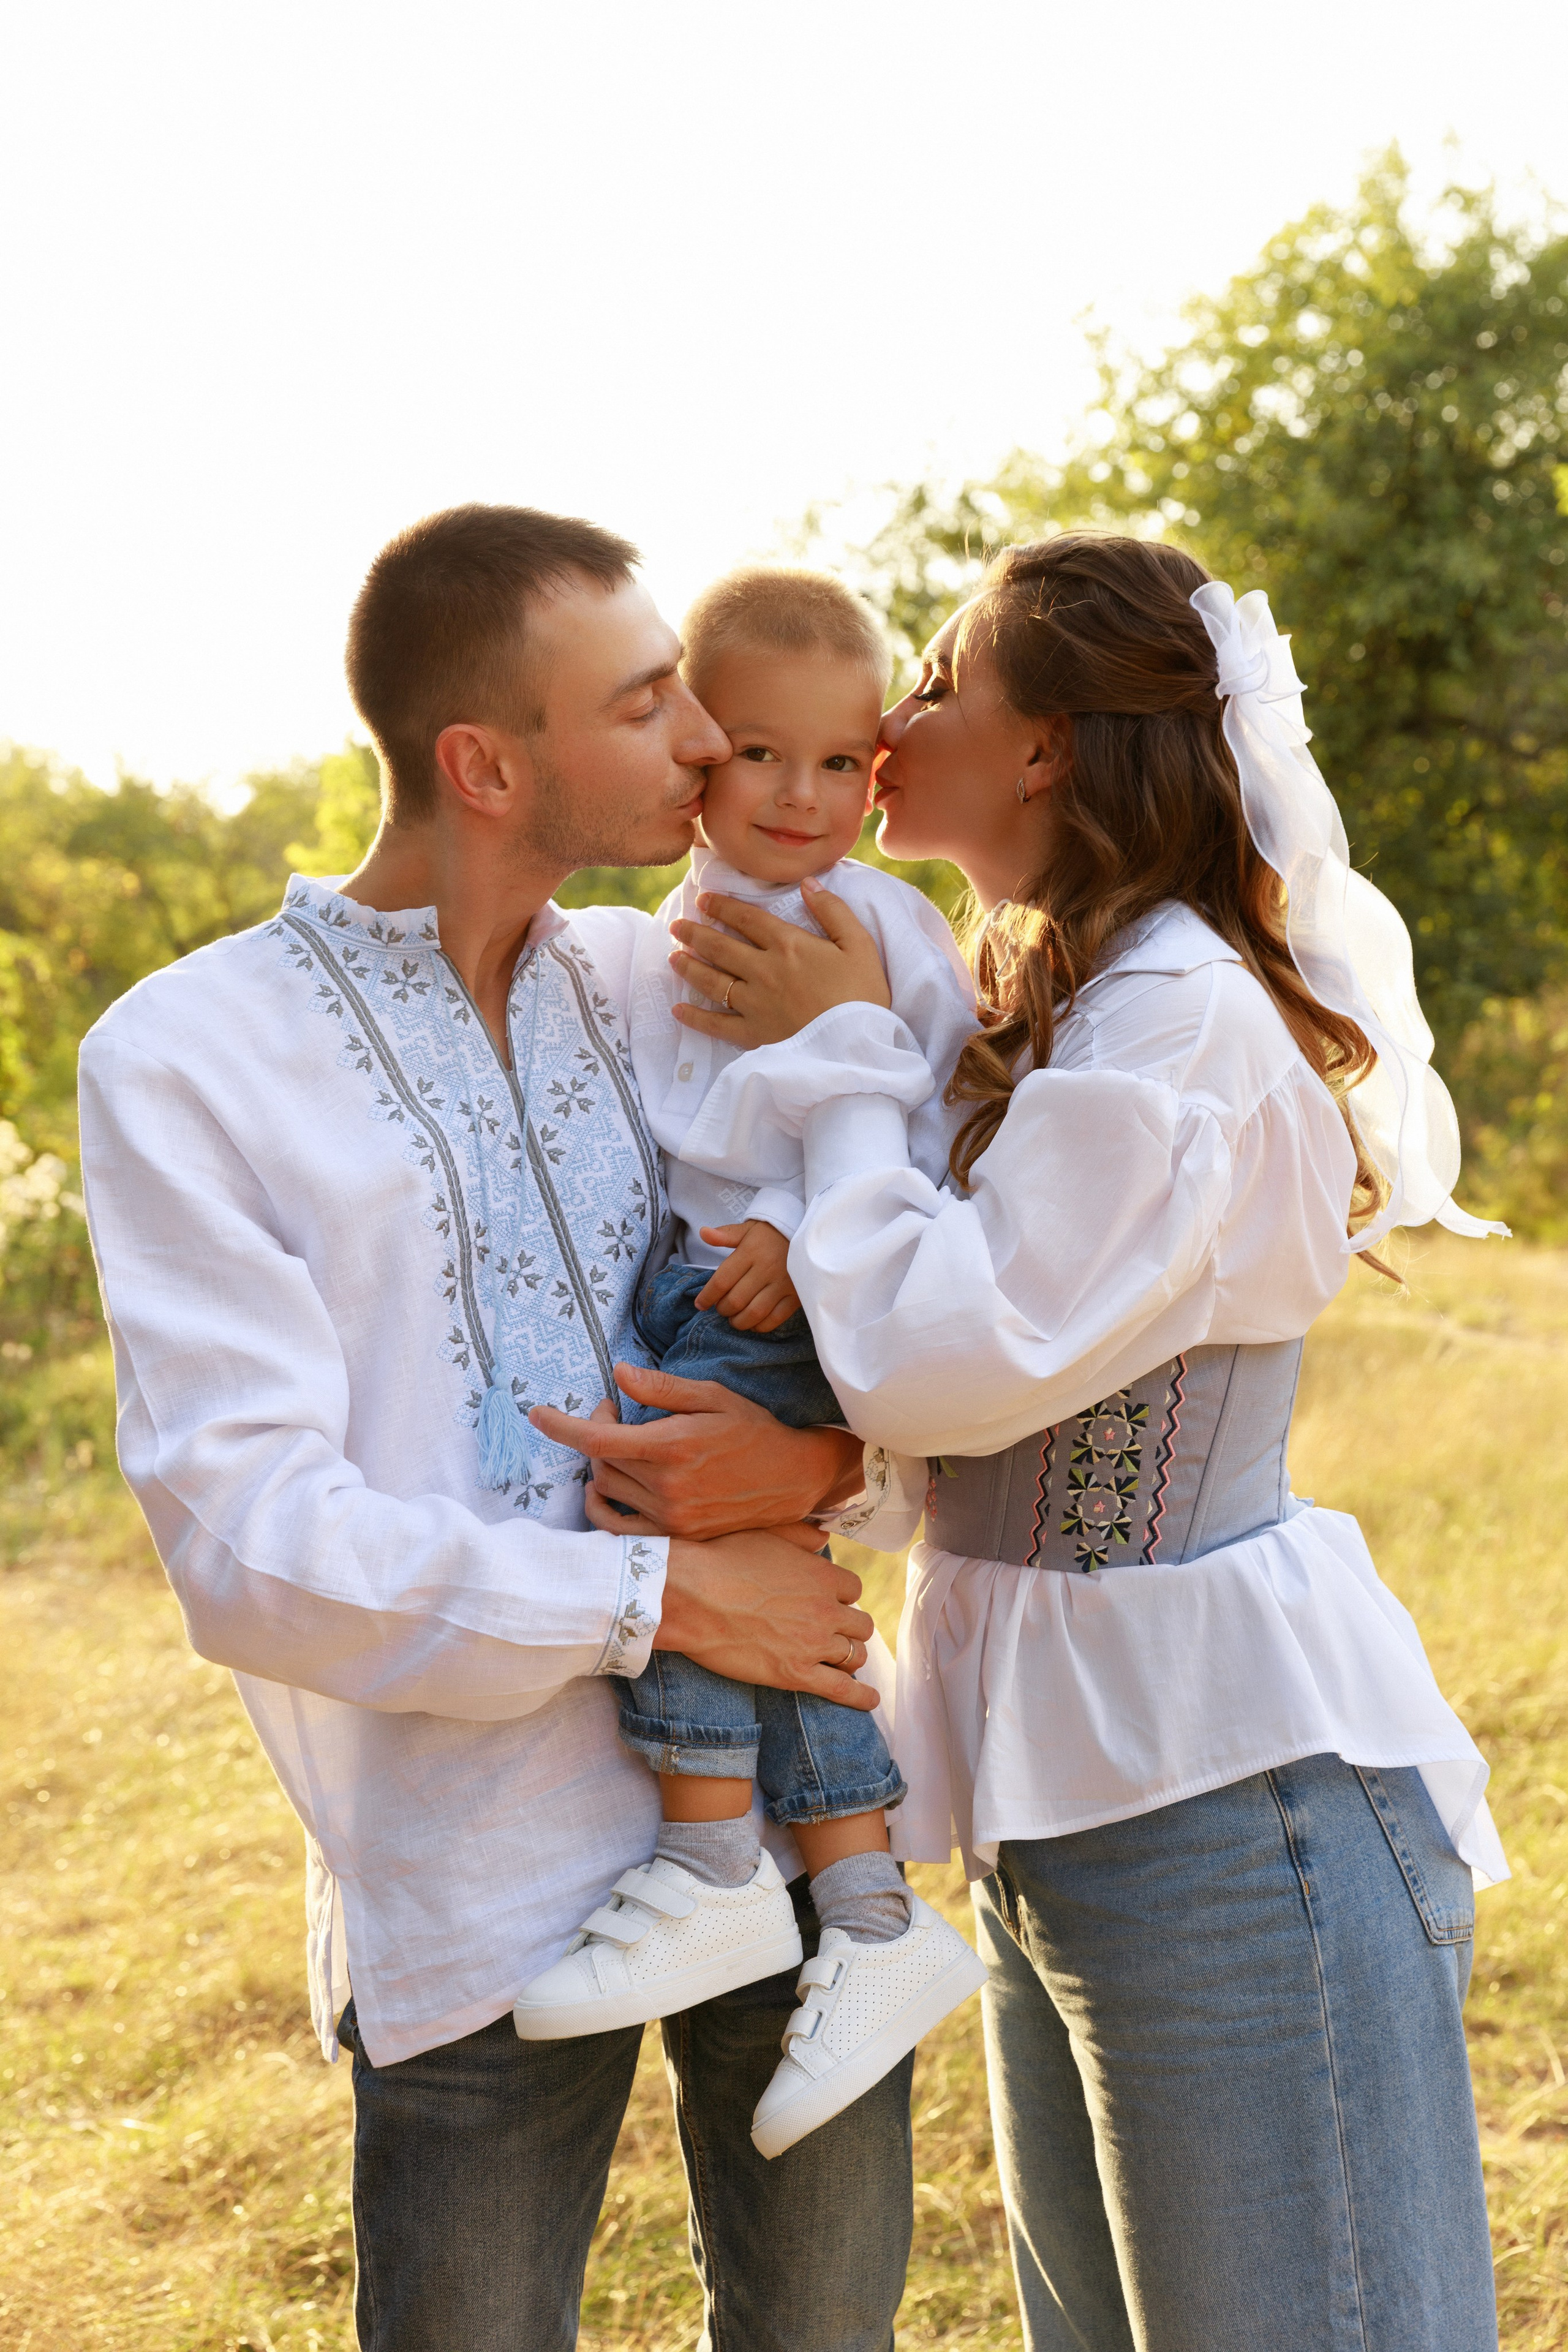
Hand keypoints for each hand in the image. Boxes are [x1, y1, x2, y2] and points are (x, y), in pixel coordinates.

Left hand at [529, 1363, 864, 1537]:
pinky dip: (603, 1505)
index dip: (560, 1426)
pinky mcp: (677, 1535)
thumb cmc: (754, 1429)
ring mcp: (671, 1517)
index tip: (536, 1414)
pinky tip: (606, 1486)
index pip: (597, 1440)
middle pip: (601, 1461)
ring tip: (623, 1444)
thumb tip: (618, 1374)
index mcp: (673, 1446)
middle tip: (615, 1412)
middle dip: (596, 1431)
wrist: (793, 1477)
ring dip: (603, 1464)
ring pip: (607, 1489)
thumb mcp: (712, 1396)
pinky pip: (619, 1526)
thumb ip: (661, 1388)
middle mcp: (667, 1486)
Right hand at [660, 1528, 878, 1710]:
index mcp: (822, 1575)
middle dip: (848, 1628)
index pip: (854, 1590)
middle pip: (861, 1625)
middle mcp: (826, 1610)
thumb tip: (824, 1538)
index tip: (828, 1601)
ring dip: (849, 1656)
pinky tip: (870, 1702)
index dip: (841, 1597)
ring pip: (855, 1655)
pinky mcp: (795, 1674)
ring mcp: (813, 1644)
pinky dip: (860, 1697)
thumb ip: (801, 1537)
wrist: (690, 1596)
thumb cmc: (722, 1559)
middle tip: (831, 1632)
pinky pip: (842, 1690)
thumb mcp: (766, 1534)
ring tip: (839, 1659)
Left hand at [668, 880, 891, 1046]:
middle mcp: (764, 970)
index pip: (747, 919)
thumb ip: (833, 911)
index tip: (704, 900)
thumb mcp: (860, 945)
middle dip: (695, 934)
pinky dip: (695, 1018)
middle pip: (721, 947)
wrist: (858, 1046)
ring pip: (712, 981)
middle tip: (677, 926)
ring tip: (673, 957)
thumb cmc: (864, 995)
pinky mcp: (754, 1034)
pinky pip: (717, 1024)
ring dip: (689, 967)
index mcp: (789, 945)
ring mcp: (755, 1003)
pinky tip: (679, 1010)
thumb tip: (808, 883)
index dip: (722, 907)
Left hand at [694, 1220, 799, 1331]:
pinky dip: (760, 1326)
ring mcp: (783, 1284)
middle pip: (736, 1300)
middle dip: (723, 1309)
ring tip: (734, 1319)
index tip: (700, 1304)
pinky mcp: (796, 1296)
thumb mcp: (749, 1229)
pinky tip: (753, 1323)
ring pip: (754, 1313)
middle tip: (721, 1308)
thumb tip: (703, 1233)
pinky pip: (775, 1318)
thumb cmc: (772, 1233)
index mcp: (750, 1252)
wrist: (809, 1234)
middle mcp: (766, 1269)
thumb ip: (725, 1235)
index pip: (722, 1281)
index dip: (707, 1296)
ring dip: (739, 1321)